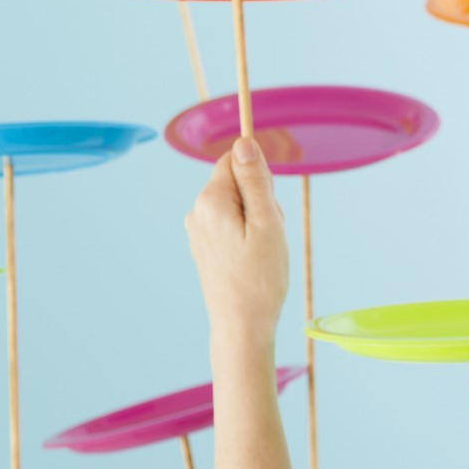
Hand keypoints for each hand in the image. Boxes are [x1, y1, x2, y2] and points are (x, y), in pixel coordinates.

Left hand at [185, 137, 287, 363]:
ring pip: (236, 207)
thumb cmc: (260, 279)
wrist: (241, 326)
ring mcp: (198, 230)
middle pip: (237, 184)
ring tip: (263, 254)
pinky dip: (247, 238)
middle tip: (271, 238)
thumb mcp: (268, 224)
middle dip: (261, 203)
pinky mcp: (204, 247)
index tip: (270, 208)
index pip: (234, 160)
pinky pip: (230, 227)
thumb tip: (244, 142)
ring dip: (257, 223)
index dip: (260, 178)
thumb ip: (256, 181)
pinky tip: (253, 262)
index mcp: (211, 200)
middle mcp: (197, 211)